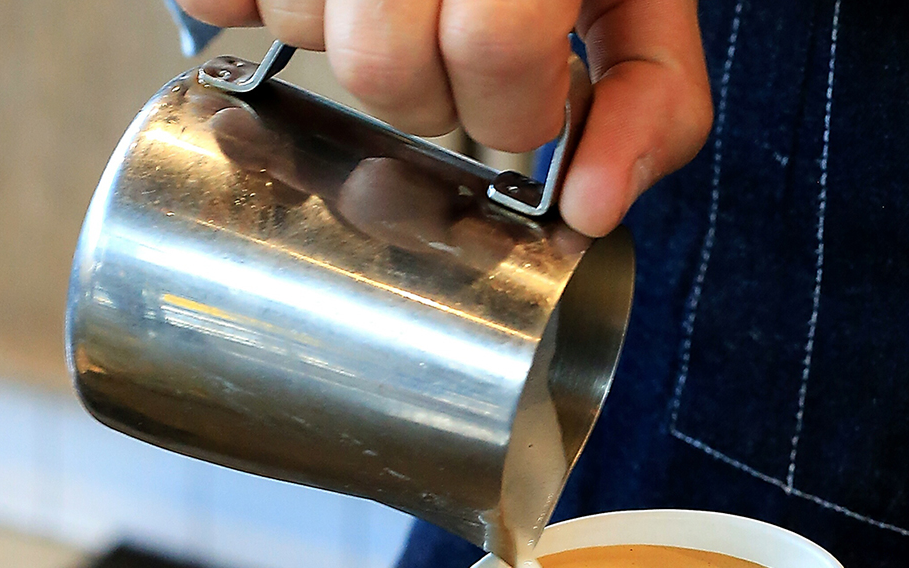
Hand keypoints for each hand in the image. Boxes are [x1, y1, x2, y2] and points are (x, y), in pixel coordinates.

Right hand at [177, 0, 712, 235]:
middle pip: (379, 63)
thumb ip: (653, 97)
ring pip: (297, 29)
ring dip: (349, 47)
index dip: (512, 105)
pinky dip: (255, 6)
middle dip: (429, 98)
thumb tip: (591, 207)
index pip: (493, 45)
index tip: (532, 99)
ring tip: (393, 6)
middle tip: (459, 59)